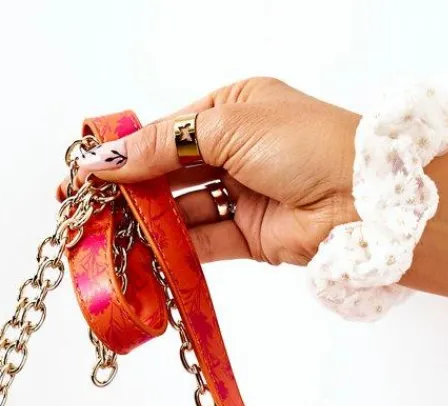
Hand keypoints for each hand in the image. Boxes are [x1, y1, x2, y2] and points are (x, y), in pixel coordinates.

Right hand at [69, 78, 358, 268]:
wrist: (362, 198)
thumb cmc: (306, 143)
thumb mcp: (226, 128)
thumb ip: (163, 145)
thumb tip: (108, 157)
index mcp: (234, 110)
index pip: (166, 132)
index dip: (126, 153)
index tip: (87, 173)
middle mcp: (236, 151)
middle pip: (169, 174)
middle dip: (129, 192)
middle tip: (86, 210)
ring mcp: (241, 195)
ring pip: (181, 211)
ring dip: (146, 224)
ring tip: (107, 236)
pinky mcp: (249, 237)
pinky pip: (201, 243)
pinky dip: (173, 250)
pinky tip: (142, 254)